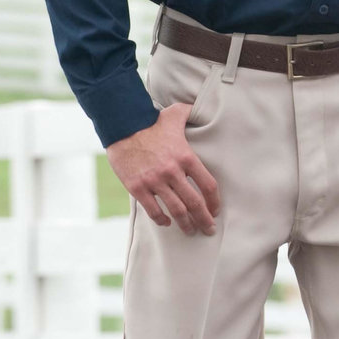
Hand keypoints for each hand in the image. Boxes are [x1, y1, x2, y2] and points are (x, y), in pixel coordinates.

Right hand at [107, 103, 222, 235]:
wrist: (122, 126)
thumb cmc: (151, 122)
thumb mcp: (176, 114)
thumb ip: (192, 114)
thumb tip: (205, 108)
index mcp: (186, 157)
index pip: (208, 185)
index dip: (214, 201)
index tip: (216, 210)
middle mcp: (172, 172)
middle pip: (194, 203)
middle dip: (204, 219)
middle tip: (209, 229)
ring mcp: (154, 181)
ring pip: (176, 210)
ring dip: (185, 224)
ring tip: (190, 230)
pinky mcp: (137, 187)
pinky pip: (153, 210)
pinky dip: (161, 220)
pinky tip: (166, 223)